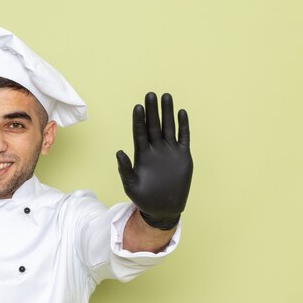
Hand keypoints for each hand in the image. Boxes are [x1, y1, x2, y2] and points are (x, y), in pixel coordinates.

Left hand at [116, 92, 192, 229]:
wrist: (162, 208)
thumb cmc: (144, 197)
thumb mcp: (131, 185)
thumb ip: (125, 168)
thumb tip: (119, 152)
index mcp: (142, 154)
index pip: (140, 132)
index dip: (139, 120)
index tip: (138, 107)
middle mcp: (155, 149)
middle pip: (154, 125)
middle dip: (152, 110)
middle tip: (150, 94)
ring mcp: (169, 151)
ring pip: (168, 127)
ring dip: (168, 112)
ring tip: (166, 96)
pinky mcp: (182, 155)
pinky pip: (183, 137)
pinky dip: (183, 126)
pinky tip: (182, 112)